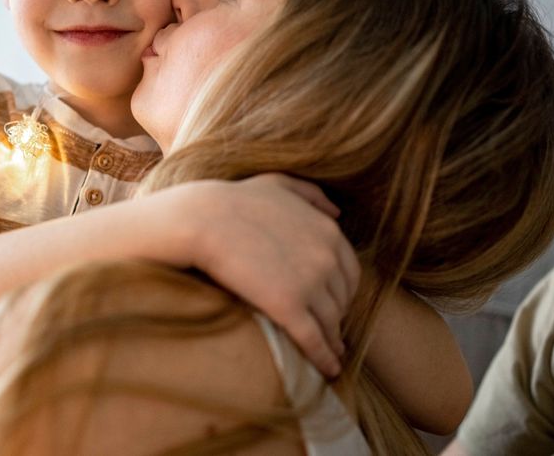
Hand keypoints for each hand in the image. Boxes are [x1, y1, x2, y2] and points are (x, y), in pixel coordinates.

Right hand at [177, 174, 360, 376]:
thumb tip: (338, 213)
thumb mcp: (279, 184)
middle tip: (329, 328)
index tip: (334, 302)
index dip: (343, 290)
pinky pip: (314, 339)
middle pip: (342, 298)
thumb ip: (311, 195)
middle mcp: (327, 258)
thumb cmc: (235, 201)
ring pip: (331, 322)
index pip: (350, 271)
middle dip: (338, 315)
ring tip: (331, 353)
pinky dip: (325, 357)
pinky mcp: (289, 307)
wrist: (204, 220)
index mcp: (329, 232)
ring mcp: (310, 284)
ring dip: (333, 340)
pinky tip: (328, 369)